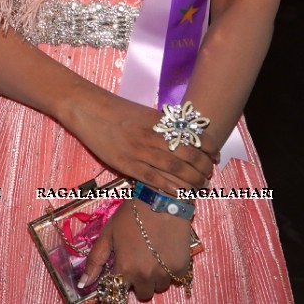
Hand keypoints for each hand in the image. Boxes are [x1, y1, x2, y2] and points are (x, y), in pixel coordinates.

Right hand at [68, 93, 212, 194]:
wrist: (89, 110)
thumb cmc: (116, 110)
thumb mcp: (145, 113)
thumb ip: (164, 125)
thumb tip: (183, 136)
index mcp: (160, 122)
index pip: (194, 136)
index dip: (209, 148)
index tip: (215, 156)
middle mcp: (154, 137)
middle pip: (189, 156)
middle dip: (204, 168)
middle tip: (209, 174)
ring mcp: (141, 152)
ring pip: (176, 170)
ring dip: (193, 181)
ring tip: (200, 186)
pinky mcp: (128, 165)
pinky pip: (155, 180)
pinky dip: (171, 188)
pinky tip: (181, 194)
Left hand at [81, 202, 192, 300]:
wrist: (161, 200)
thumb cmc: (131, 215)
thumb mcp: (108, 234)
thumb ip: (95, 260)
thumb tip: (84, 283)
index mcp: (125, 269)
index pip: (118, 291)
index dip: (119, 280)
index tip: (122, 270)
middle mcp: (146, 276)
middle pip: (142, 292)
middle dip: (139, 280)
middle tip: (139, 260)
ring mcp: (166, 274)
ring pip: (159, 286)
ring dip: (155, 276)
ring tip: (153, 254)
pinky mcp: (182, 268)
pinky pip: (175, 278)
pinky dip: (170, 269)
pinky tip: (166, 252)